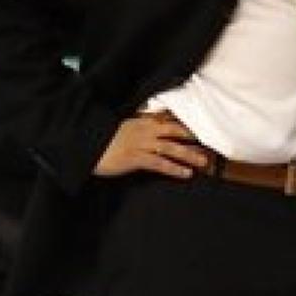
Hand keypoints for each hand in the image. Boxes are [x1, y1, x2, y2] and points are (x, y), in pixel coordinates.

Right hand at [92, 115, 208, 178]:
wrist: (85, 146)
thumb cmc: (104, 141)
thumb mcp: (125, 130)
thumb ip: (141, 129)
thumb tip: (156, 134)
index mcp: (142, 122)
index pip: (169, 121)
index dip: (186, 127)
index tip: (201, 132)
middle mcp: (145, 130)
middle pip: (175, 132)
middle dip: (193, 139)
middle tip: (210, 146)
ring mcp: (141, 143)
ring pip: (171, 148)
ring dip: (189, 155)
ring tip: (204, 162)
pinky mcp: (135, 158)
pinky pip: (160, 163)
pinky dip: (174, 168)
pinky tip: (185, 173)